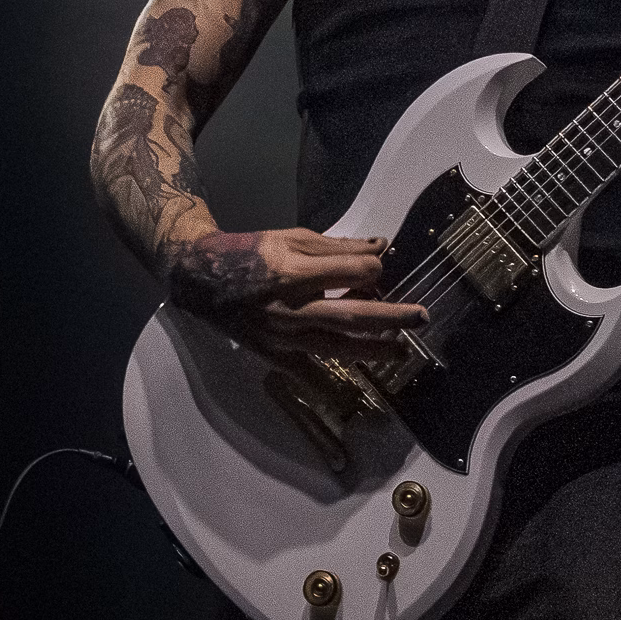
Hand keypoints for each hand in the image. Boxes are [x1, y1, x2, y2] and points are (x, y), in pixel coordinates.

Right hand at [164, 227, 427, 354]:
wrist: (199, 278)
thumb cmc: (249, 252)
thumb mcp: (291, 238)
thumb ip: (338, 247)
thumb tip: (381, 248)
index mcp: (293, 273)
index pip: (351, 274)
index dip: (371, 269)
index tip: (377, 267)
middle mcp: (289, 309)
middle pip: (351, 316)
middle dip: (391, 317)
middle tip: (421, 317)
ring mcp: (281, 336)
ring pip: (337, 347)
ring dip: (374, 350)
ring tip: (402, 351)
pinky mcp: (273, 354)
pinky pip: (310, 371)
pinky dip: (334, 379)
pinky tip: (360, 381)